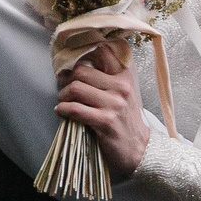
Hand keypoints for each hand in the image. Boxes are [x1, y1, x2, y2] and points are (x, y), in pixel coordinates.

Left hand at [54, 44, 148, 177]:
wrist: (139, 148)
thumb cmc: (126, 120)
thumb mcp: (123, 93)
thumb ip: (107, 77)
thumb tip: (77, 66)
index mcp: (124, 76)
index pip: (102, 51)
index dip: (82, 54)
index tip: (71, 64)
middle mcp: (121, 87)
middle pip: (81, 71)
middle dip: (66, 80)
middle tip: (63, 88)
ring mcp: (114, 104)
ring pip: (76, 88)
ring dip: (63, 95)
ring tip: (63, 101)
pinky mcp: (105, 121)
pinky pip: (76, 109)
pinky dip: (63, 109)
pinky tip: (61, 111)